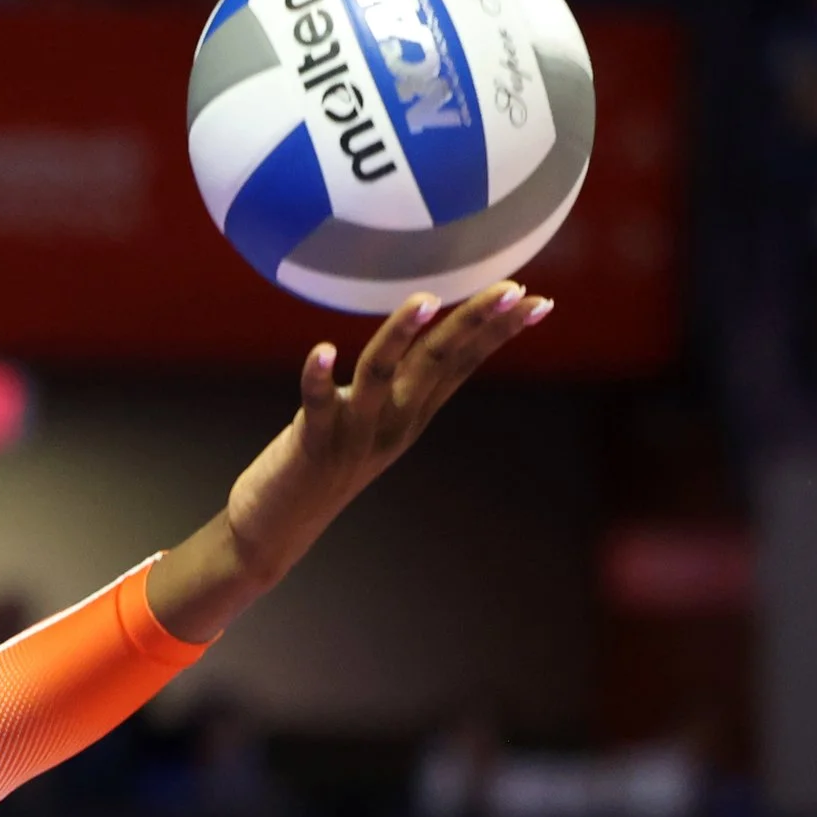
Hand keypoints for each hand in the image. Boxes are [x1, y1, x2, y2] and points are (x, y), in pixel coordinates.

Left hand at [149, 280, 552, 641]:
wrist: (280, 527)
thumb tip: (424, 338)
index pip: (463, 365)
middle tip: (511, 288)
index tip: (536, 300)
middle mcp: (393, 424)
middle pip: (438, 363)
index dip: (497, 332)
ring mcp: (354, 435)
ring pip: (381, 375)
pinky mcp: (313, 444)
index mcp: (411, 415)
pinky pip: (317, 406)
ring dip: (400, 336)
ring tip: (423, 300)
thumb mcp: (375, 422)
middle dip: (474, 323)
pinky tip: (321, 349)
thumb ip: (399, 385)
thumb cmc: (324, 463)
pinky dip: (317, 378)